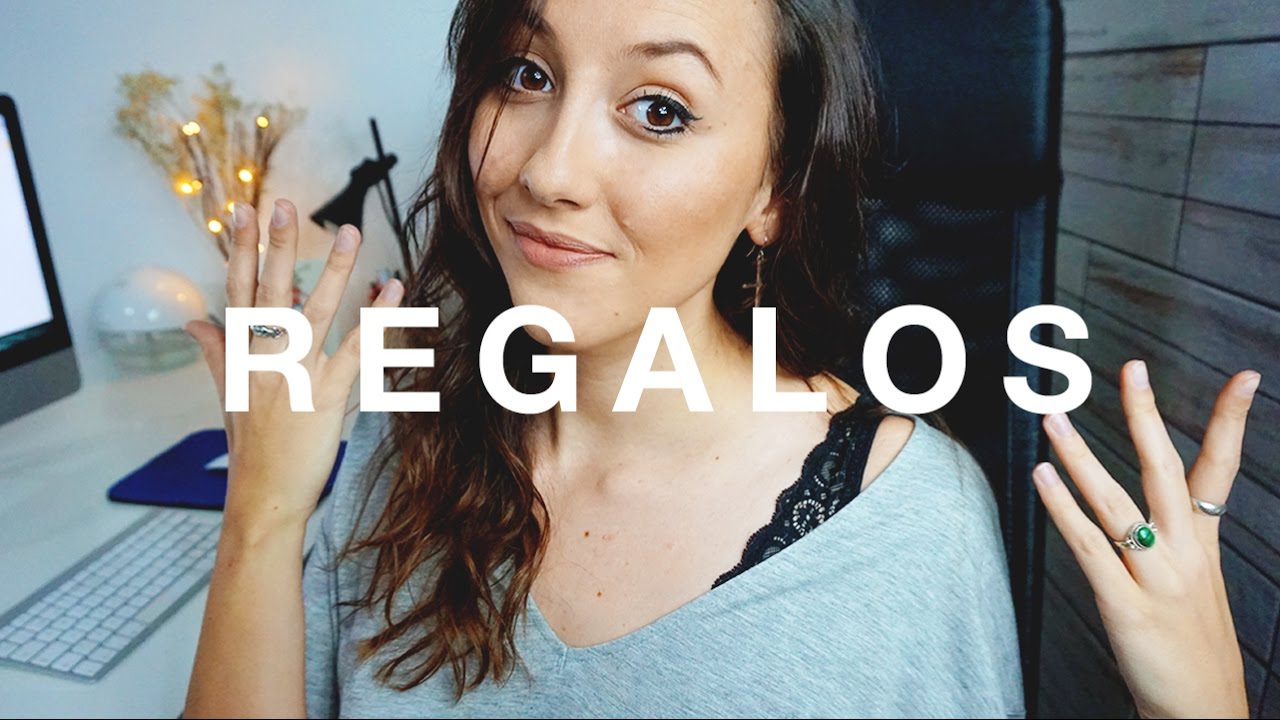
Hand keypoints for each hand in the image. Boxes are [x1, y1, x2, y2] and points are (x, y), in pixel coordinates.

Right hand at [185, 199, 403, 535]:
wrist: (264, 496)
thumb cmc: (251, 449)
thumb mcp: (228, 396)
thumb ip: (217, 353)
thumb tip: (195, 322)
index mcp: (241, 356)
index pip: (239, 291)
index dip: (243, 250)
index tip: (245, 212)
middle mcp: (265, 359)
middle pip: (271, 291)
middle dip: (278, 246)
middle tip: (285, 204)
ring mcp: (295, 374)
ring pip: (315, 311)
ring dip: (335, 270)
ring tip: (350, 232)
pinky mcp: (326, 393)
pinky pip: (356, 348)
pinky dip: (376, 318)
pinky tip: (393, 290)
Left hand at [1034, 360, 1258, 718]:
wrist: (1202, 711)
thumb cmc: (1192, 649)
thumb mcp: (1197, 587)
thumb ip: (1175, 545)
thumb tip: (1146, 514)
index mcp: (1202, 546)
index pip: (1219, 471)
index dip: (1231, 422)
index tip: (1245, 378)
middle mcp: (1182, 554)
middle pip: (1164, 470)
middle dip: (1145, 416)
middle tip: (1132, 369)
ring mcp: (1154, 578)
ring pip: (1116, 502)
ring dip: (1081, 456)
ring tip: (1055, 419)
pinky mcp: (1125, 605)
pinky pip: (1090, 547)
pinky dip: (1064, 509)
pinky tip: (1043, 478)